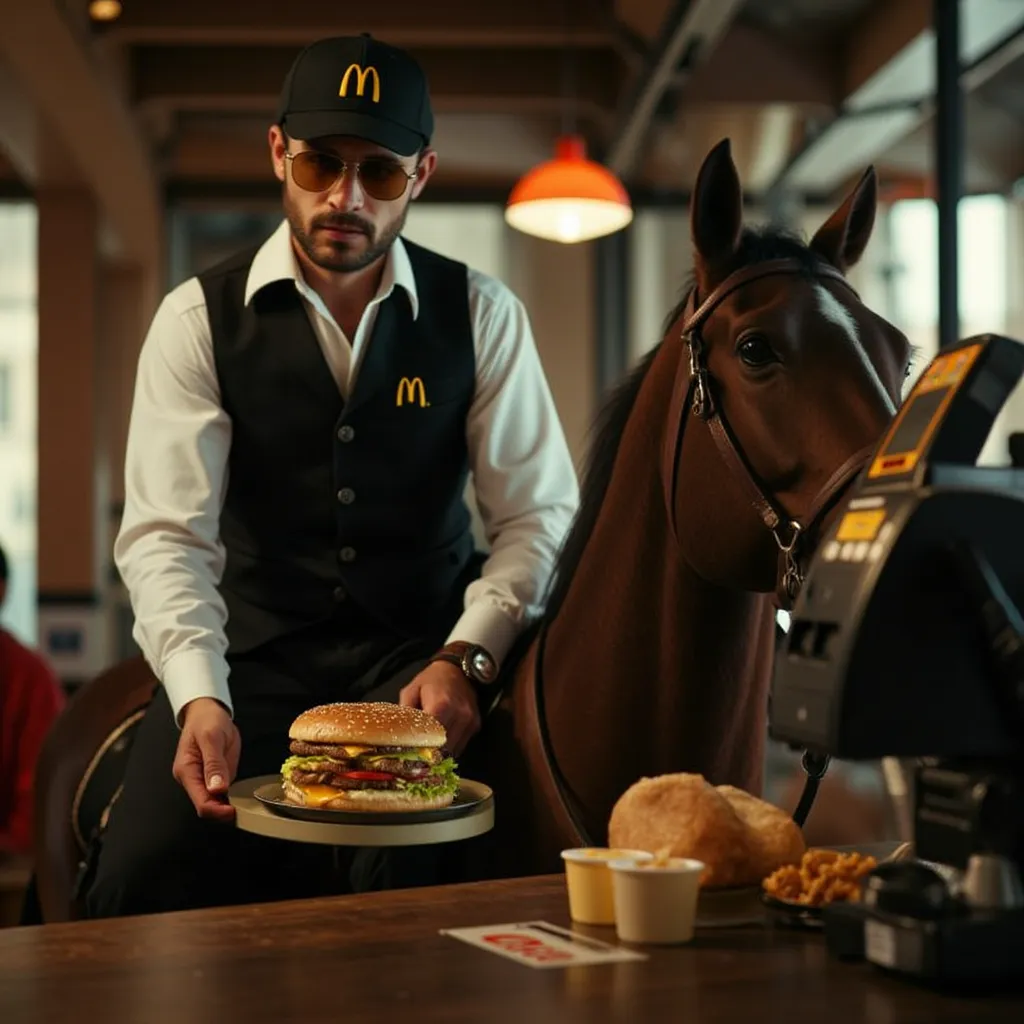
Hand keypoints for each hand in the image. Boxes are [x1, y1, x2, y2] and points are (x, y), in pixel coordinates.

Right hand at [173, 697, 240, 821]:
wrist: (207, 711)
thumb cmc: (207, 720)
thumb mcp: (212, 737)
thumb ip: (214, 764)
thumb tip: (217, 789)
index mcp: (187, 771)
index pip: (200, 802)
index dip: (217, 811)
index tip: (234, 811)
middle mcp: (192, 778)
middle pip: (206, 806)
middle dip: (223, 812)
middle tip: (244, 810)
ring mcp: (203, 778)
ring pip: (214, 801)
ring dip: (228, 805)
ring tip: (245, 805)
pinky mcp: (213, 775)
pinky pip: (220, 792)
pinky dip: (230, 797)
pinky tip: (242, 796)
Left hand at [399, 661, 480, 755]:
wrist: (457, 669)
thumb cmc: (431, 679)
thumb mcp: (411, 691)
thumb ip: (405, 713)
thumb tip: (398, 736)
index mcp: (441, 704)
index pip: (431, 737)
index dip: (419, 749)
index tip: (410, 755)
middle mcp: (459, 714)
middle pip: (443, 747)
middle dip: (429, 755)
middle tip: (416, 760)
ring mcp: (470, 720)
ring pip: (453, 750)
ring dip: (440, 754)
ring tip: (427, 754)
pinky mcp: (475, 725)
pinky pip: (461, 745)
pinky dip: (450, 749)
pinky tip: (440, 745)